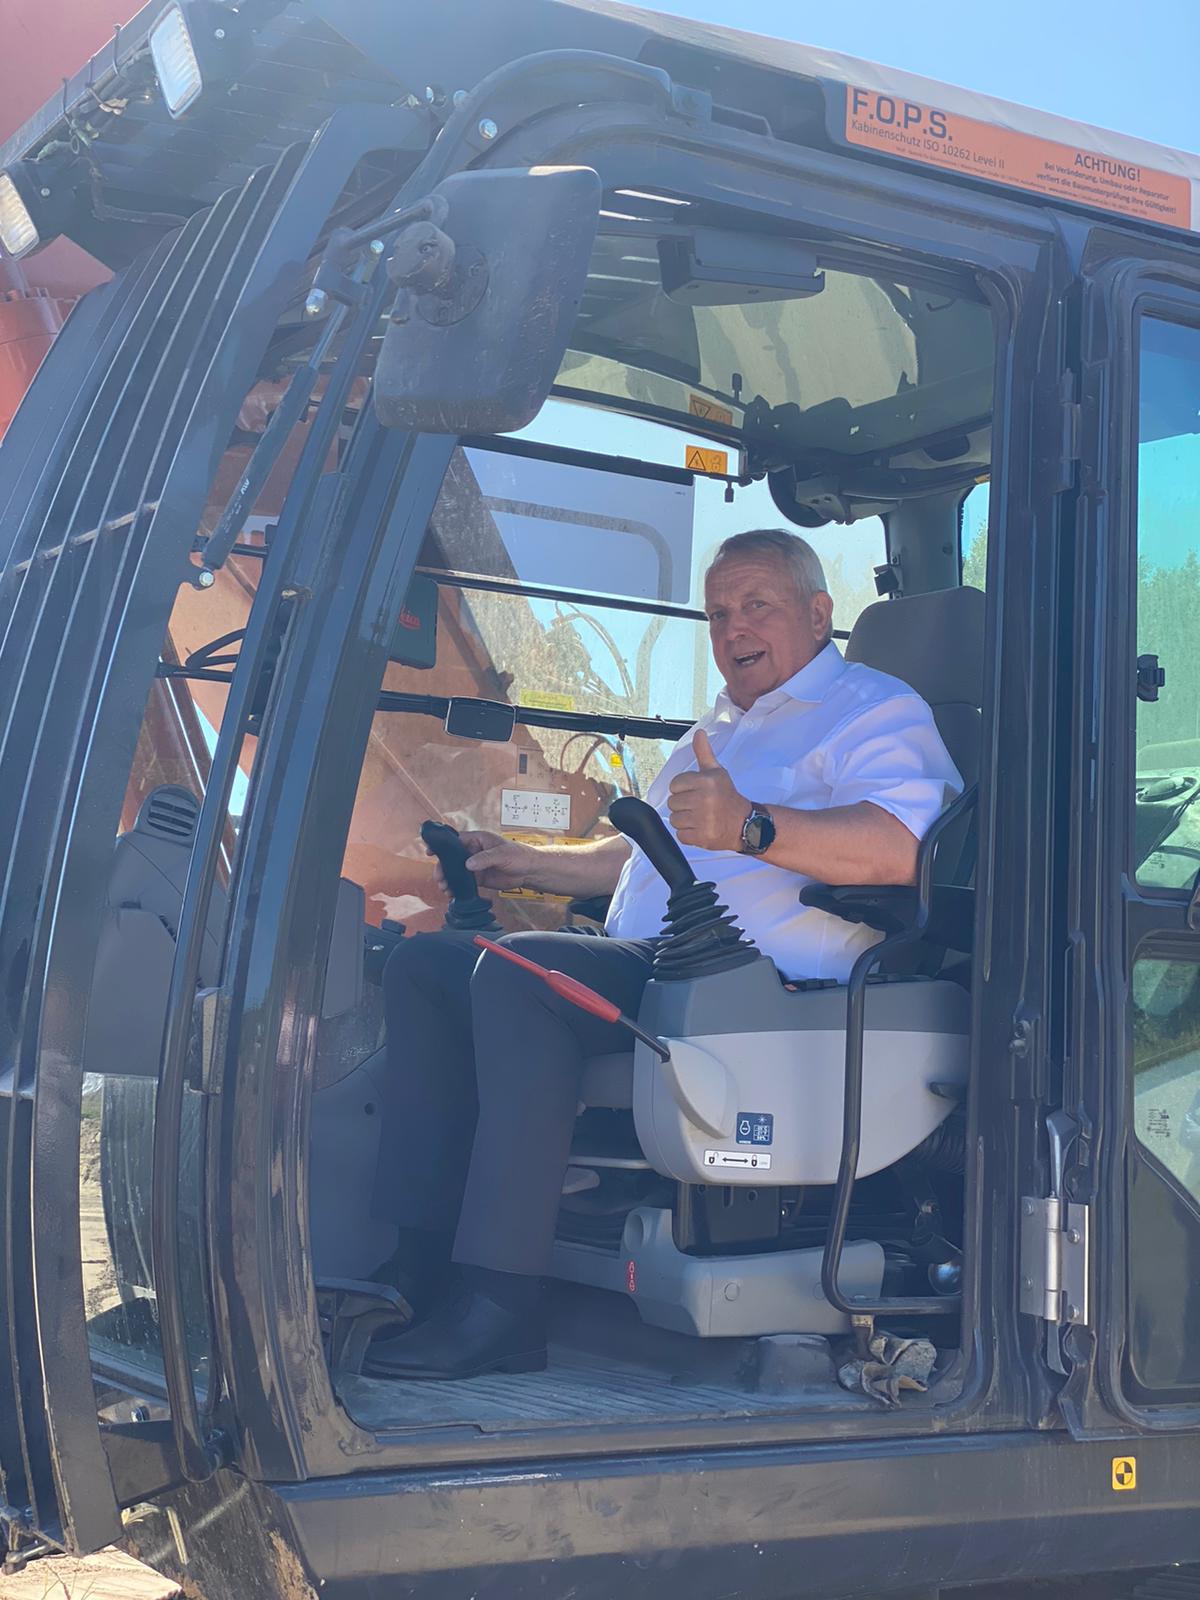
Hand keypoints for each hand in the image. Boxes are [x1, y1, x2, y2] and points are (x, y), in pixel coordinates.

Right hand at [426, 829, 535, 892]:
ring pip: (456, 872)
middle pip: (452, 858)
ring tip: (445, 888)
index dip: (442, 845)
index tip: (431, 851)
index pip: (456, 840)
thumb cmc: (518, 855)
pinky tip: (452, 893)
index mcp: (477, 840)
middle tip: (439, 877)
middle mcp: (473, 852)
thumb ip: (484, 858)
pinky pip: (464, 882)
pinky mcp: (478, 878)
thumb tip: (468, 864)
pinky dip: (457, 887)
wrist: (529, 871)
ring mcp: (475, 865)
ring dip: (449, 879)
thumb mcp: (502, 854)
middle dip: (443, 867)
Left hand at [667, 730, 748, 851]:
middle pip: (672, 803)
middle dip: (684, 805)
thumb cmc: (727, 797)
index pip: (674, 784)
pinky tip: (701, 828)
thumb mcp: (717, 772)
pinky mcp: (702, 837)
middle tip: (700, 806)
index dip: (683, 789)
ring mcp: (703, 819)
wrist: (745, 824)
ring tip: (700, 818)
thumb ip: (704, 753)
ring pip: (675, 819)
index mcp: (706, 781)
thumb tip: (699, 733)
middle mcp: (704, 799)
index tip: (696, 792)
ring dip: (685, 821)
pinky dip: (689, 835)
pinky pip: (681, 835)